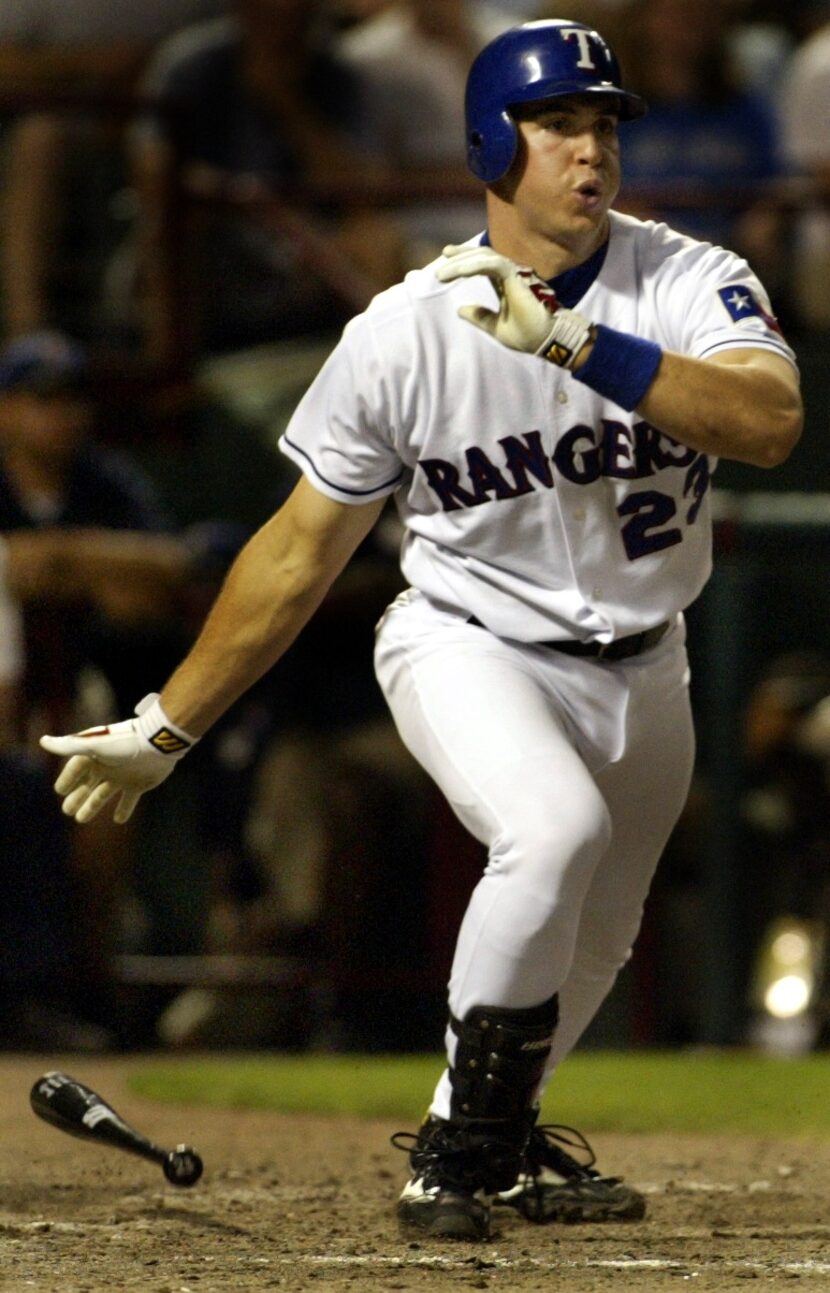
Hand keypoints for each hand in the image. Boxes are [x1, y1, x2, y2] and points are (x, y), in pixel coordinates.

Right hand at [39, 693, 196, 823]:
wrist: (158, 743)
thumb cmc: (123, 743)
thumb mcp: (93, 745)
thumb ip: (69, 746)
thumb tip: (43, 741)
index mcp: (94, 756)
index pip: (75, 770)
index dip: (67, 780)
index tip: (59, 790)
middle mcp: (107, 766)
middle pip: (87, 785)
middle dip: (77, 797)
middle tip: (67, 811)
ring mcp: (123, 776)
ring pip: (103, 795)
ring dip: (93, 806)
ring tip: (81, 819)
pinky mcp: (139, 784)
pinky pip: (129, 800)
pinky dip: (124, 809)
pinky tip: (119, 819)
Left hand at [435, 244, 592, 367]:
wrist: (547, 340)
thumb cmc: (529, 334)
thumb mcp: (497, 327)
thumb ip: (480, 316)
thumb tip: (460, 310)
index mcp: (506, 283)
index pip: (483, 264)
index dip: (465, 260)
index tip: (446, 261)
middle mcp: (511, 273)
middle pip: (483, 255)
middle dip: (462, 255)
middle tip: (444, 255)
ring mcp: (515, 272)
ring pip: (485, 257)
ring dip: (462, 262)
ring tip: (443, 273)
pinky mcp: (516, 275)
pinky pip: (492, 264)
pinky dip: (473, 265)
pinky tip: (458, 272)